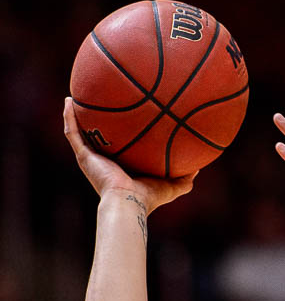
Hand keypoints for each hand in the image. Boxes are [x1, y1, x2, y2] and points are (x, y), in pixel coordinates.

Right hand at [63, 97, 195, 212]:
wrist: (129, 203)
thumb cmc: (148, 198)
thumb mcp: (172, 186)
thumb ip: (184, 178)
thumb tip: (199, 168)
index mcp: (122, 168)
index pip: (120, 147)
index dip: (122, 135)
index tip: (126, 118)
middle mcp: (105, 161)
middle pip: (99, 138)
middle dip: (99, 122)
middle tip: (102, 103)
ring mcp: (92, 158)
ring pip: (81, 132)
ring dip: (77, 115)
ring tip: (75, 97)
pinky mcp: (83, 157)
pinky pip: (73, 133)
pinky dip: (69, 117)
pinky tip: (68, 100)